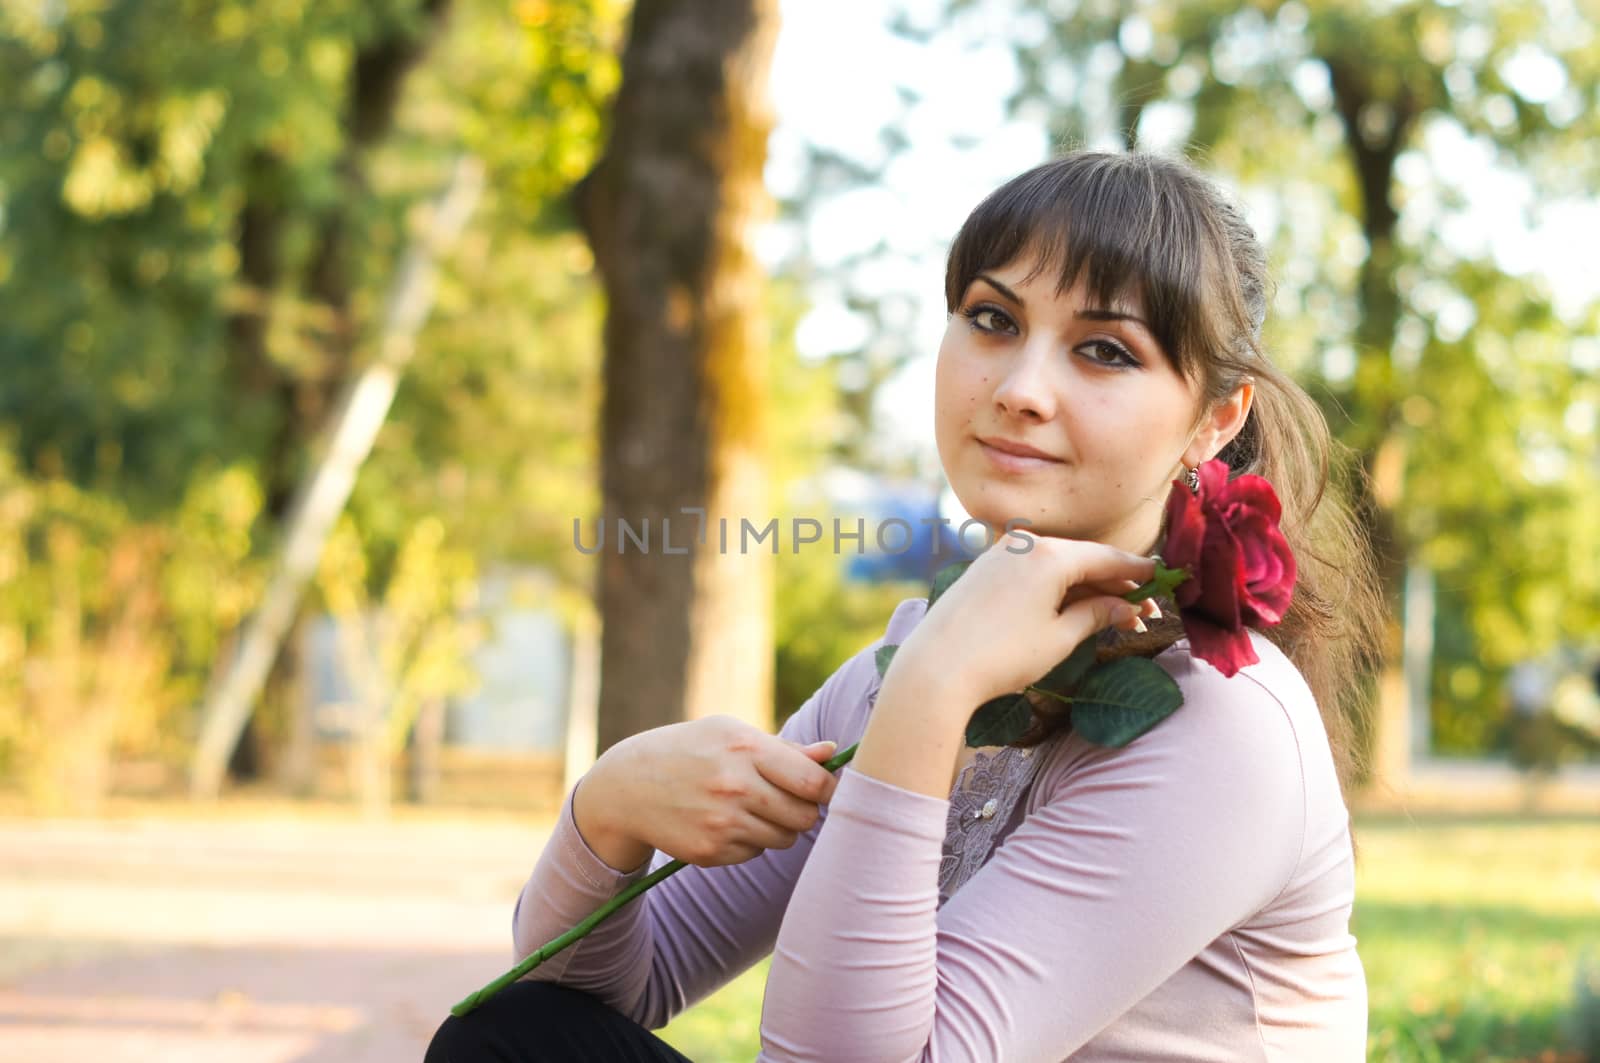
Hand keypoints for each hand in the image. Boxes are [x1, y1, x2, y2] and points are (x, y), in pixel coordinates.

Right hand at [573, 715, 839, 870]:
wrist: (627, 786)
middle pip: (804, 816)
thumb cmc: (690, 751)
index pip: (813, 782)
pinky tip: (723, 822)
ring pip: (784, 838)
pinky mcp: (710, 851)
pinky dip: (749, 841)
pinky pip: (755, 853)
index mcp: (745, 748)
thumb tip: (833, 752)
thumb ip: (784, 749)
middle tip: (785, 799)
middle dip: (803, 810)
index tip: (824, 789)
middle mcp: (735, 786)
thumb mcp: (730, 735)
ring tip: (750, 807)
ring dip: (777, 827)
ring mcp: (721, 822)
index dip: (828, 789)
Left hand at [892, 534, 1158, 709]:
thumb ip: (1097, 615)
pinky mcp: (983, 569)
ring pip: (1056, 566)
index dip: (1138, 571)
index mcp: (1049, 555)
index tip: (1162, 580)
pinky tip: (1071, 607)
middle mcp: (1024, 544)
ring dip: (1086, 588)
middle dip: (1115, 585)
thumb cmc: (1002, 655)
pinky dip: (1056, 587)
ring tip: (1113, 615)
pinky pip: (1031, 571)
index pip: (1107, 558)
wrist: (936, 668)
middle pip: (1082, 559)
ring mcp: (999, 554)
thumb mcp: (1060, 638)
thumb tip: (1127, 607)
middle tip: (1143, 611)